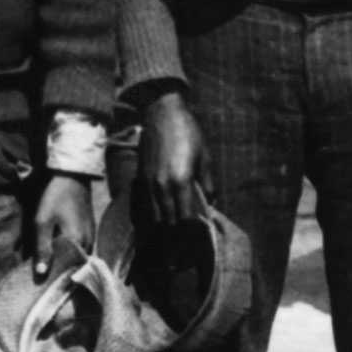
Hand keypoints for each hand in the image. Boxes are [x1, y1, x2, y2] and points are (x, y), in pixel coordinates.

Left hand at [33, 175, 94, 278]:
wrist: (72, 177)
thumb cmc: (55, 198)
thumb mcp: (42, 222)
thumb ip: (42, 248)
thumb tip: (41, 273)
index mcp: (77, 243)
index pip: (64, 270)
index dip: (51, 275)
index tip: (38, 279)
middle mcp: (88, 244)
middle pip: (71, 265)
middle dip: (56, 268)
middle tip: (39, 269)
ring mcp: (91, 238)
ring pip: (75, 257)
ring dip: (62, 259)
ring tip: (46, 258)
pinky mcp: (90, 232)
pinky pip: (79, 248)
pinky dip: (68, 250)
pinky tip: (56, 246)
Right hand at [140, 91, 209, 225]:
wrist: (162, 114)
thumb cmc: (188, 133)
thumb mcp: (205, 157)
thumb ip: (207, 183)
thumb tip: (210, 202)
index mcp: (180, 182)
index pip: (184, 216)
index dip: (191, 228)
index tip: (196, 234)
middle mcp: (161, 186)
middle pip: (166, 219)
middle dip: (175, 230)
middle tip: (184, 237)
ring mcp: (148, 182)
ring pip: (153, 214)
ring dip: (163, 222)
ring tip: (171, 229)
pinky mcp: (141, 177)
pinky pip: (145, 202)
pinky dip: (153, 211)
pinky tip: (160, 213)